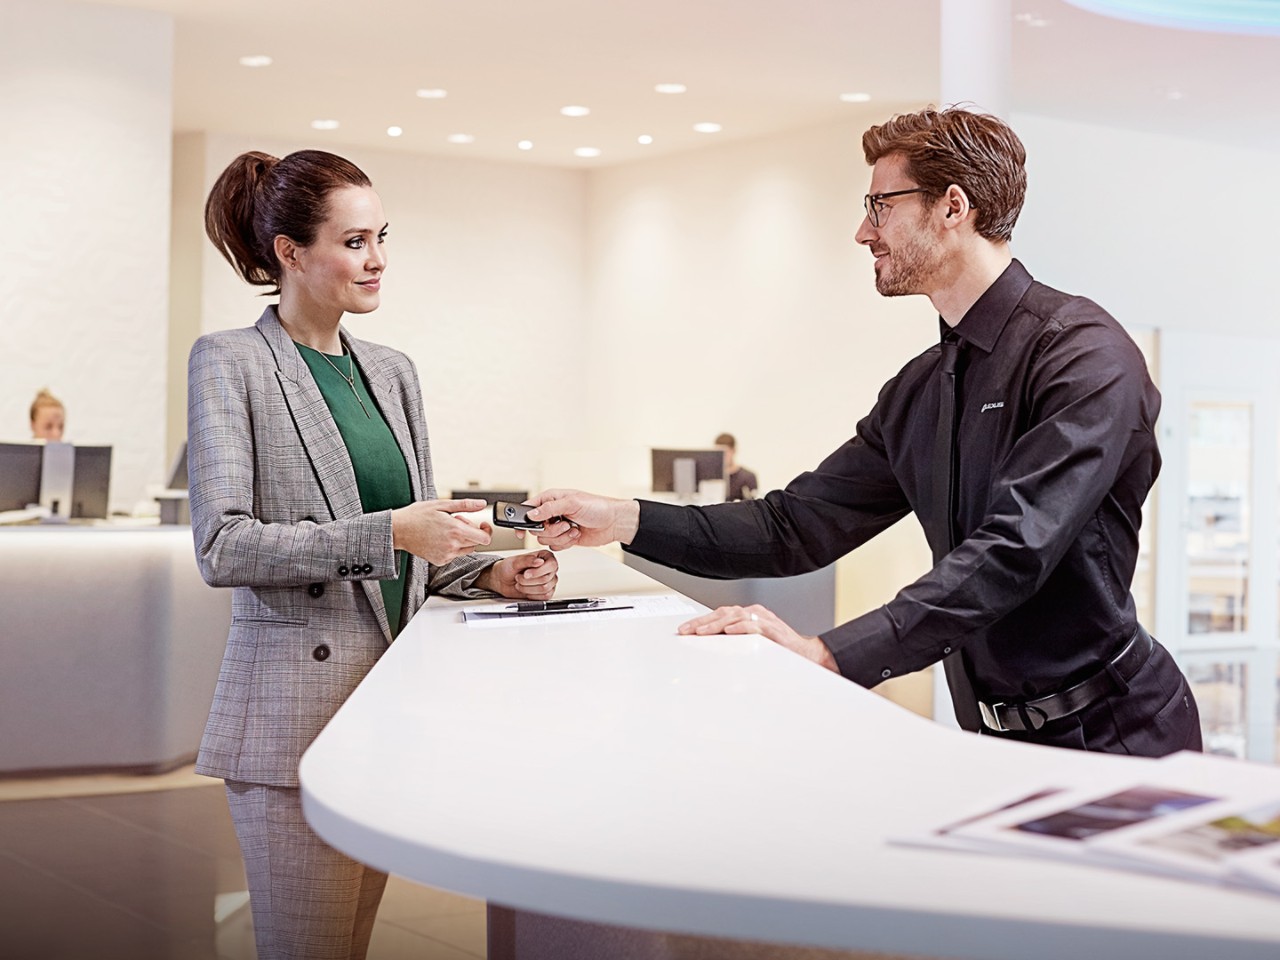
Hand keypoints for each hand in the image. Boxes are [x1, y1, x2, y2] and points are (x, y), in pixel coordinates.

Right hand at [391, 498, 491, 564]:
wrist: (398, 530)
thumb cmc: (417, 515)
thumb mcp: (442, 504)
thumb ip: (466, 505)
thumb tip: (482, 503)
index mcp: (456, 530)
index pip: (485, 538)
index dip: (486, 531)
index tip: (482, 525)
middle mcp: (452, 545)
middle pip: (476, 543)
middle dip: (471, 531)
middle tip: (456, 521)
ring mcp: (446, 555)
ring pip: (466, 549)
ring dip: (462, 540)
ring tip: (447, 529)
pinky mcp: (440, 561)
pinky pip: (454, 555)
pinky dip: (452, 547)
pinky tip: (440, 537)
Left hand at [477, 550, 558, 599]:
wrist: (502, 580)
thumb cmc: (508, 568)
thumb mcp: (515, 561)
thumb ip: (528, 560)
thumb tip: (540, 561)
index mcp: (545, 557)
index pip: (551, 565)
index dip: (538, 572)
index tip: (525, 573)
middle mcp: (549, 568)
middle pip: (546, 578)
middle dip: (528, 581)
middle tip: (518, 577)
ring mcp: (549, 581)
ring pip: (545, 588)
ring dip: (528, 588)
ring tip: (520, 583)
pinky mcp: (547, 592)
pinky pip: (545, 596)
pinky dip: (532, 595)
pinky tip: (525, 590)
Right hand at [525, 489, 639, 550]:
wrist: (614, 523)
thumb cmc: (597, 507)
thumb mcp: (572, 503)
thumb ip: (549, 508)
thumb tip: (532, 514)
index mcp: (551, 500)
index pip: (529, 509)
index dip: (523, 519)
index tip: (522, 529)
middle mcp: (553, 513)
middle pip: (536, 528)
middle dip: (551, 530)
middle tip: (565, 524)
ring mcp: (558, 527)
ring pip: (545, 539)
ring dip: (561, 537)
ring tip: (574, 528)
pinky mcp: (565, 538)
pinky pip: (555, 547)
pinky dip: (566, 543)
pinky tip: (576, 534)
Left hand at [677, 604, 839, 672]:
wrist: (806, 653)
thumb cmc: (779, 648)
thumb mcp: (751, 642)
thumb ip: (734, 640)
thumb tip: (710, 645)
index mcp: (748, 615)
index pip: (720, 614)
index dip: (701, 621)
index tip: (685, 630)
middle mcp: (755, 613)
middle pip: (724, 612)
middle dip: (702, 622)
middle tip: (686, 631)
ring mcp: (765, 620)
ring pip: (736, 616)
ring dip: (717, 624)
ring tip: (702, 632)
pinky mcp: (774, 630)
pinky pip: (755, 626)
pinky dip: (741, 627)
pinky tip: (730, 631)